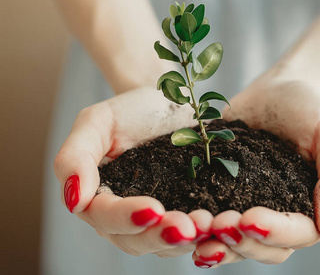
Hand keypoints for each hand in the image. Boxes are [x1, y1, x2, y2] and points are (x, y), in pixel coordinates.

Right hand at [54, 87, 213, 256]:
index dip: (125, 218)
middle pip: (134, 240)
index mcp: (96, 196)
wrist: (166, 103)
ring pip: (162, 244)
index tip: (153, 209)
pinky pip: (187, 234)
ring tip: (206, 226)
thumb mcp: (96, 122)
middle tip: (187, 227)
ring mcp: (153, 219)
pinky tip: (217, 225)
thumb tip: (74, 201)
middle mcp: (122, 215)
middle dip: (160, 236)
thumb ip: (74, 157)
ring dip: (183, 240)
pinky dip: (201, 235)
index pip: (103, 215)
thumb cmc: (129, 111)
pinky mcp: (181, 213)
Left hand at [192, 73, 319, 267]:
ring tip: (197, 232)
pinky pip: (213, 219)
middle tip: (219, 225)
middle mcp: (281, 215)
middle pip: (266, 248)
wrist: (276, 90)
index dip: (275, 232)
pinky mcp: (223, 194)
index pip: (299, 233)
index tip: (250, 219)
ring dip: (218, 244)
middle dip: (242, 242)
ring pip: (237, 243)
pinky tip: (182, 224)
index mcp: (312, 207)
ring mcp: (250, 207)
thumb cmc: (310, 109)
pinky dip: (199, 228)